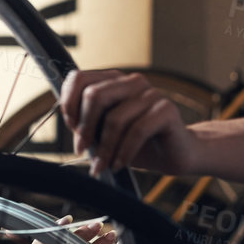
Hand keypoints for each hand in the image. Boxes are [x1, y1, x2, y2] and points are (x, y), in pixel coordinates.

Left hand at [59, 68, 197, 177]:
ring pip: (115, 118)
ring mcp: (151, 93)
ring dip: (105, 148)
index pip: (80, 78)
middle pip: (95, 96)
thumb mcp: (106, 132)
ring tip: (102, 165)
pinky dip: (124, 152)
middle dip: (85, 127)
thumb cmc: (137, 143)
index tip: (72, 128)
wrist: (173, 154)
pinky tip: (119, 165)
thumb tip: (71, 125)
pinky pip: (137, 131)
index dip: (69, 103)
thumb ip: (89, 123)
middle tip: (83, 150)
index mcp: (114, 81)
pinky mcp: (166, 109)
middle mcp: (132, 82)